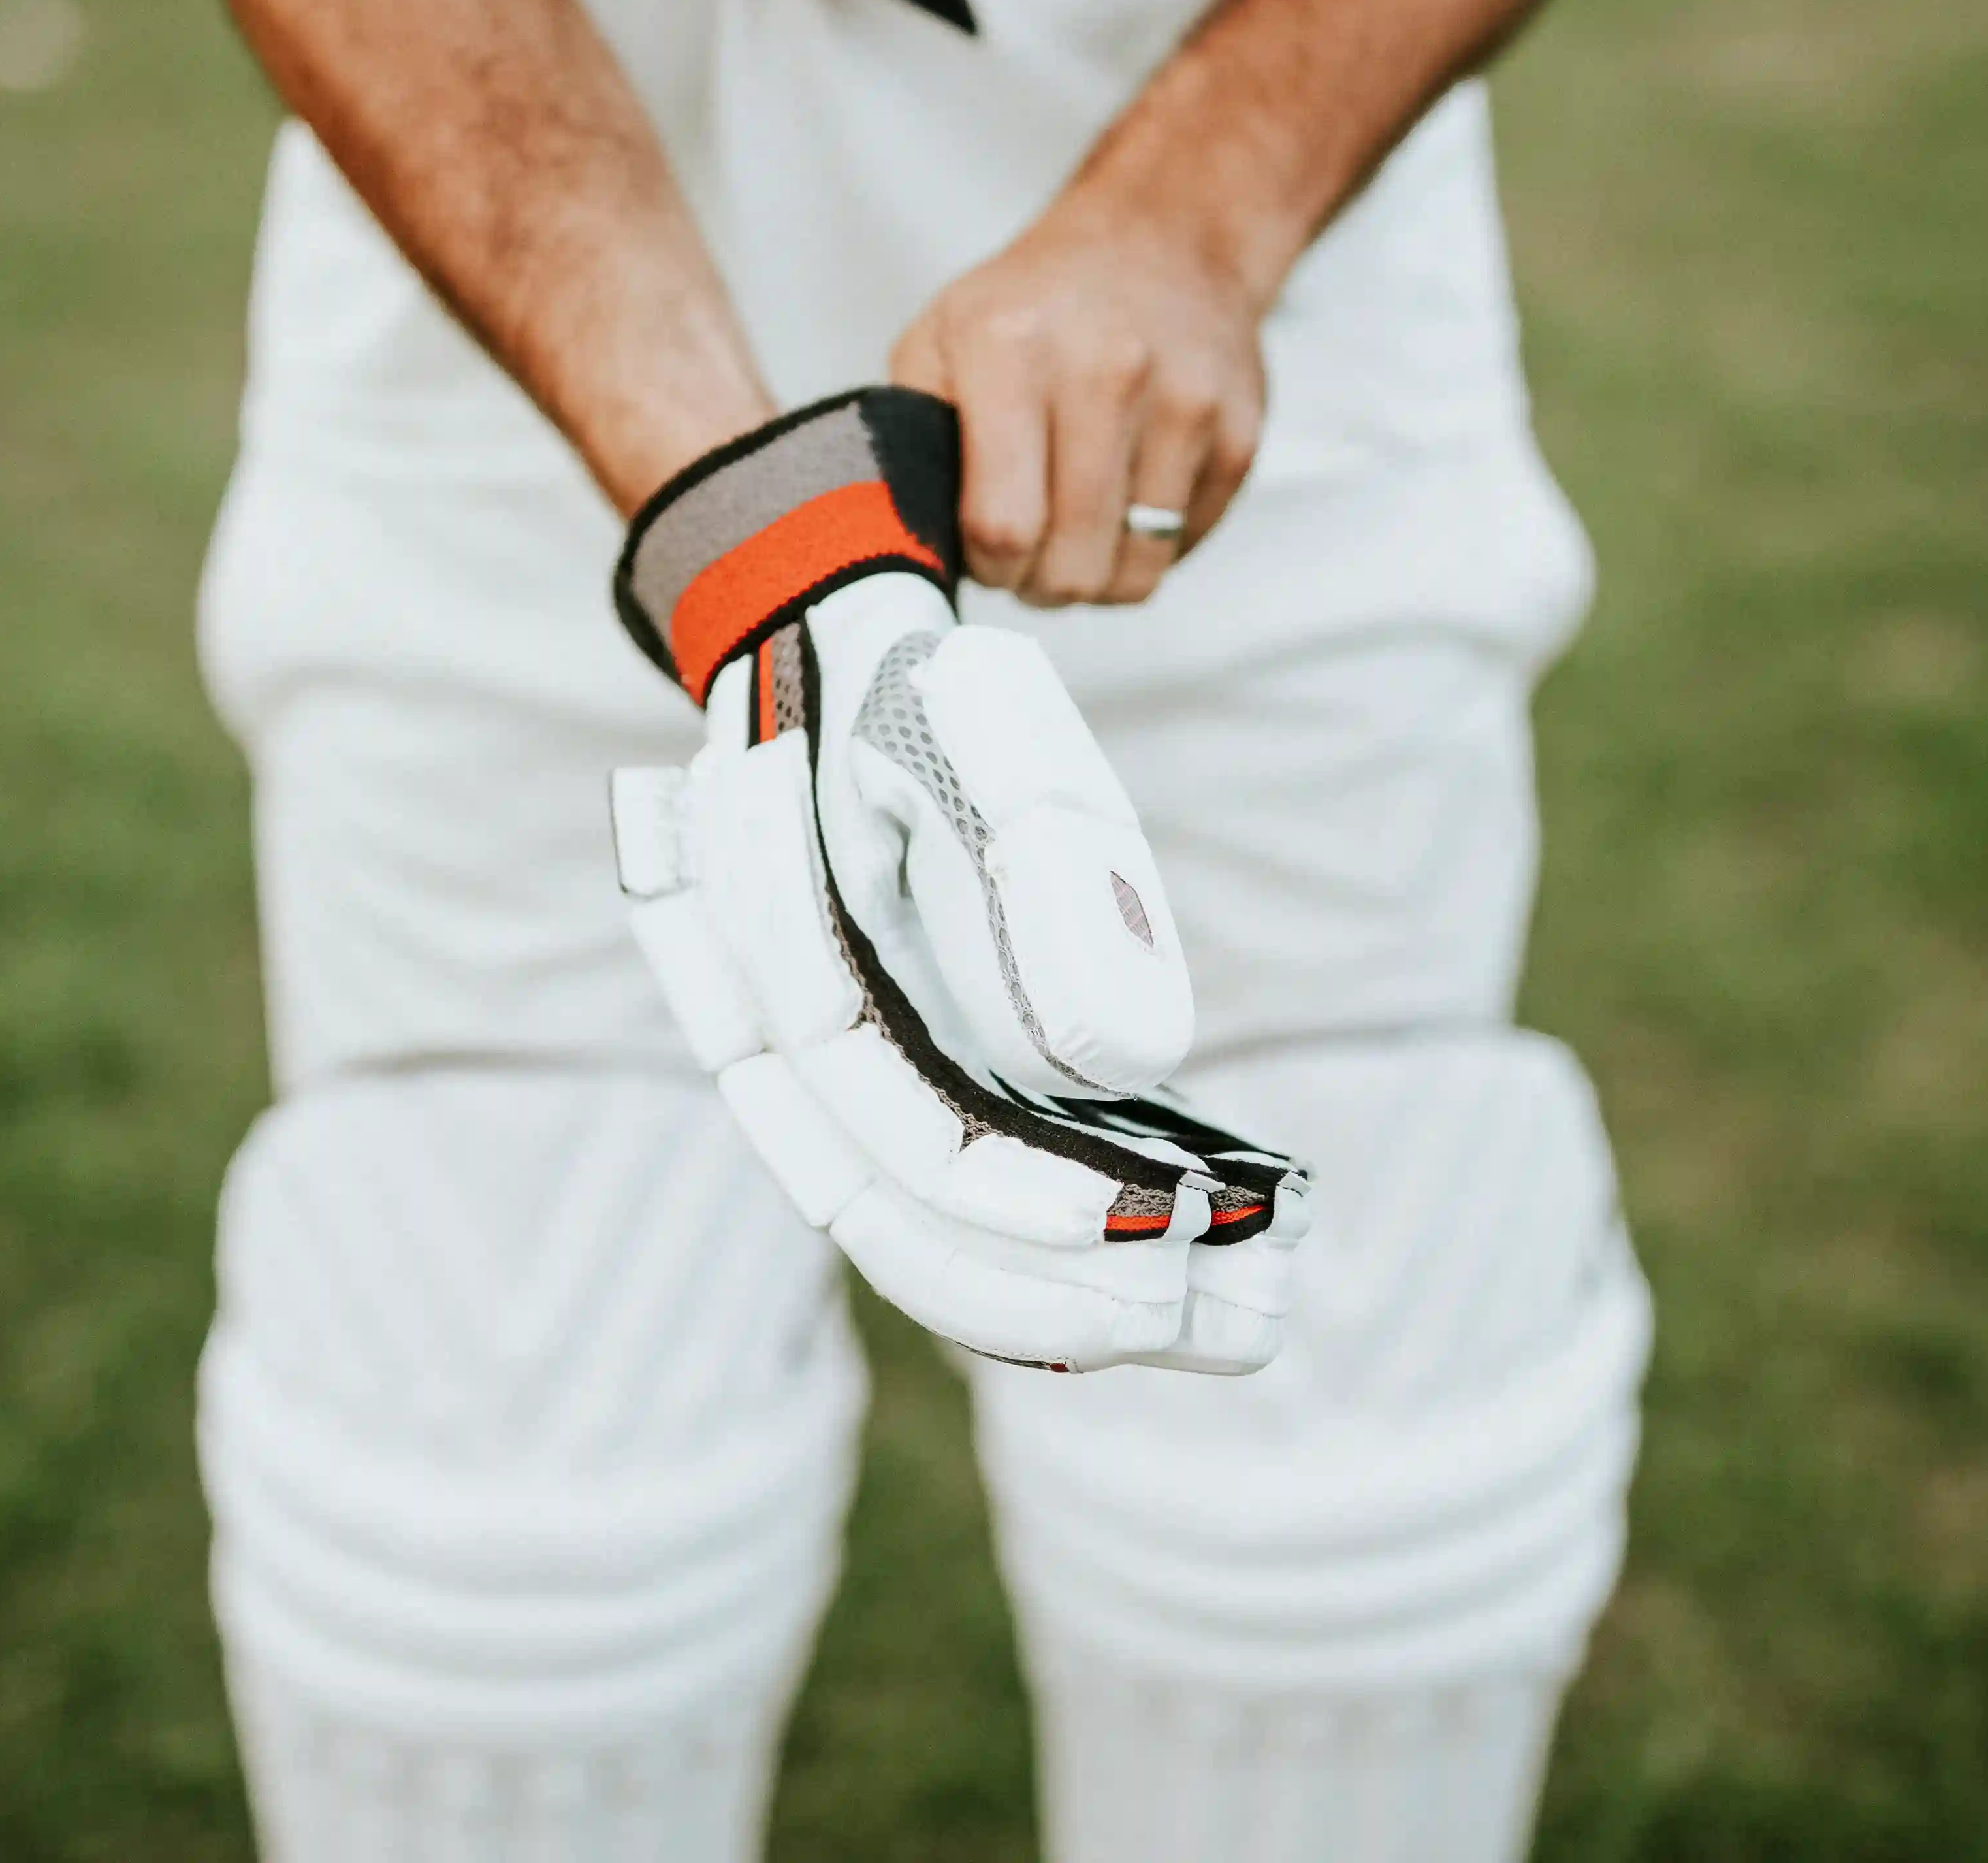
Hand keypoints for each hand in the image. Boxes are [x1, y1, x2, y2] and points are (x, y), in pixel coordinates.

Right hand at [607, 391, 1314, 1374]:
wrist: (821, 661)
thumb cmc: (912, 694)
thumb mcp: (980, 735)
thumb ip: (1036, 872)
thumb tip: (1129, 1060)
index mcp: (779, 938)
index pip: (881, 1105)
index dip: (1003, 1188)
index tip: (1144, 1226)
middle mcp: (768, 1029)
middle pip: (881, 1207)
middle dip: (1039, 1287)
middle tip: (1203, 1319)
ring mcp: (805, 1071)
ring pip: (898, 1226)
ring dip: (1041, 1299)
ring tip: (1219, 1325)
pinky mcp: (864, 1085)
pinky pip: (923, 1200)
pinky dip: (1019, 1265)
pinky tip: (1144, 1299)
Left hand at [887, 201, 1268, 606]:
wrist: (1160, 239)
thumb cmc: (1032, 306)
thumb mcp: (939, 340)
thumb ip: (910, 437)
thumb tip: (903, 543)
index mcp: (1013, 351)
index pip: (1002, 527)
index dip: (987, 565)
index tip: (983, 548)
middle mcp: (1107, 372)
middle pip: (1071, 565)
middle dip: (1037, 582)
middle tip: (1027, 550)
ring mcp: (1185, 404)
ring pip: (1134, 573)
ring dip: (1094, 576)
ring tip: (1073, 531)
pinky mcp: (1238, 434)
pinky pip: (1183, 549)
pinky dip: (1147, 547)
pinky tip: (1124, 498)